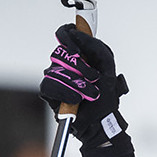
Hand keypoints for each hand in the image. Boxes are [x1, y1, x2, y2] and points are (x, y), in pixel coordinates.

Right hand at [41, 24, 128, 146]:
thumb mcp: (108, 67)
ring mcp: (55, 75)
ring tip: (89, 94)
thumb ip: (97, 47)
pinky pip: (49, 84)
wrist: (100, 123)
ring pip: (56, 69)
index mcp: (79, 53)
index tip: (78, 51)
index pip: (65, 32)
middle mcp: (65, 62)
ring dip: (76, 83)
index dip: (68, 36)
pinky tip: (75, 100)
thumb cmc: (105, 97)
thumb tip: (77, 33)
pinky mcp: (48, 91)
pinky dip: (65, 92)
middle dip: (80, 67)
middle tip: (93, 78)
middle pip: (60, 51)